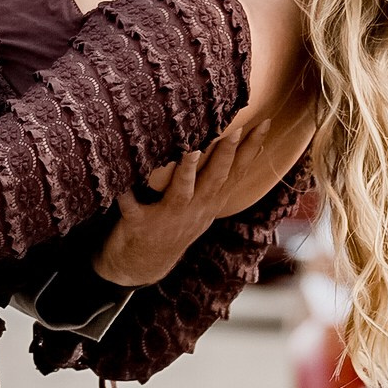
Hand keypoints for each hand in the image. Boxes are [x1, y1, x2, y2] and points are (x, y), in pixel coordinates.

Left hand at [90, 101, 313, 288]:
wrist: (143, 263)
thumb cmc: (173, 224)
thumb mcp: (203, 204)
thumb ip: (217, 178)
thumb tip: (241, 143)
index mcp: (210, 202)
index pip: (237, 172)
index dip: (252, 150)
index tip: (265, 124)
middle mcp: (194, 209)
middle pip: (215, 179)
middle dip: (226, 155)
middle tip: (235, 129)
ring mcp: (168, 218)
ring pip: (181, 192)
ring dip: (186, 172)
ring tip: (192, 149)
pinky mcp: (139, 224)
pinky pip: (132, 208)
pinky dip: (126, 197)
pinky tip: (122, 184)